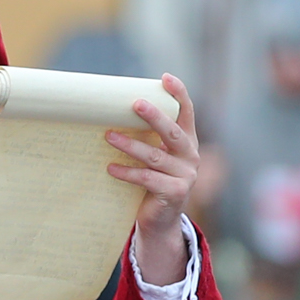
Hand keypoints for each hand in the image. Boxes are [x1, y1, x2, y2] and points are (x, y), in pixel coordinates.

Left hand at [109, 74, 201, 282]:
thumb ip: (147, 137)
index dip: (178, 94)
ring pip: (155, 156)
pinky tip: (110, 168)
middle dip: (154, 117)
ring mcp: (185, 176)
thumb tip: (111, 111)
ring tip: (108, 136)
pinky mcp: (175, 193)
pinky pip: (147, 179)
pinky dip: (127, 172)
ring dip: (130, 145)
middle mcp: (190, 156)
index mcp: (187, 141)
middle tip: (134, 104)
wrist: (160, 220)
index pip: (186, 112)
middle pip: (173, 131)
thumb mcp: (154, 156)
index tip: (165, 78)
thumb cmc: (152, 181)